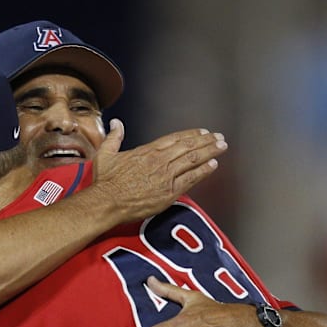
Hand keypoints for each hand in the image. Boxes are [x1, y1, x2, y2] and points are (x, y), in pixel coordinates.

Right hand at [92, 119, 226, 222]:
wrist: (107, 202)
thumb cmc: (105, 181)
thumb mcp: (105, 154)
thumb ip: (114, 137)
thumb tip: (116, 124)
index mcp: (147, 151)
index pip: (175, 139)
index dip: (191, 135)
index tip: (202, 132)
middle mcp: (159, 160)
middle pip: (188, 147)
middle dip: (206, 141)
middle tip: (219, 138)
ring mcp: (166, 176)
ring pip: (193, 160)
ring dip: (209, 152)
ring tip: (221, 147)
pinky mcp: (169, 192)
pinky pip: (191, 178)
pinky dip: (203, 171)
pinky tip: (213, 165)